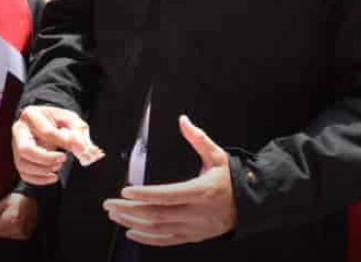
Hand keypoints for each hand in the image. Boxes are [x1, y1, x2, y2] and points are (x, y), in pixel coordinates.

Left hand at [0, 193, 37, 239]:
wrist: (36, 198)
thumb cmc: (21, 197)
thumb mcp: (5, 200)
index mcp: (11, 221)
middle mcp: (17, 229)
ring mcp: (22, 233)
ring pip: (5, 235)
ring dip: (2, 228)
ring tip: (3, 218)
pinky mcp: (26, 234)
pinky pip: (13, 235)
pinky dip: (10, 230)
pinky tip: (11, 221)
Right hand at [12, 105, 101, 185]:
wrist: (47, 122)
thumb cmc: (59, 121)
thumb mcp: (69, 119)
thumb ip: (76, 132)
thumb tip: (81, 148)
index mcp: (31, 115)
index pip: (45, 132)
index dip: (63, 142)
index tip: (80, 148)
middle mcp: (19, 130)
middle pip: (25, 150)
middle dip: (46, 159)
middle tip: (63, 158)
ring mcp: (15, 145)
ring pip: (23, 164)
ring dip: (43, 170)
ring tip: (59, 165)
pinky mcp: (18, 158)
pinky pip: (24, 174)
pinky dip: (40, 179)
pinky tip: (54, 177)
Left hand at [103, 115, 236, 246]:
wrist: (251, 206)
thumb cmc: (231, 179)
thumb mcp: (218, 156)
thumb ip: (198, 139)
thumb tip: (183, 120)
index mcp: (202, 191)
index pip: (168, 195)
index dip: (145, 194)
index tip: (125, 191)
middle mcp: (197, 213)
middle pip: (158, 214)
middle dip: (130, 210)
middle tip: (109, 204)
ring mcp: (195, 228)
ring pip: (159, 228)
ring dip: (133, 223)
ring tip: (115, 215)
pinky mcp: (194, 237)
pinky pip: (167, 241)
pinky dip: (148, 238)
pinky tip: (131, 232)